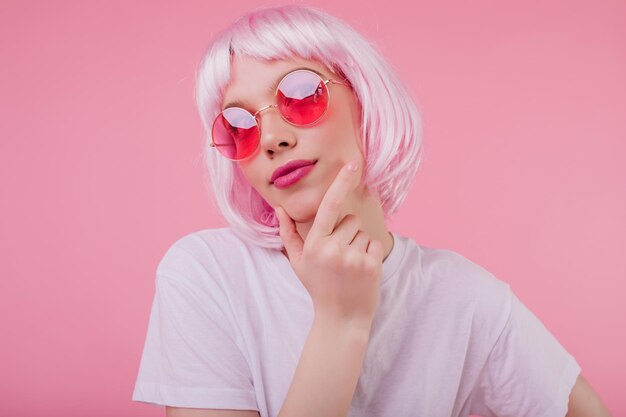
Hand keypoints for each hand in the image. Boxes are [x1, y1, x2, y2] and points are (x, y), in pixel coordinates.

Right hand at [275, 160, 383, 324]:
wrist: (341, 319)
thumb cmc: (318, 287)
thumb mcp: (298, 262)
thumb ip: (288, 234)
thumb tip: (279, 209)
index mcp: (314, 244)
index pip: (329, 206)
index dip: (340, 183)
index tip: (351, 164)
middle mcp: (333, 249)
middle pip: (351, 219)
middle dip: (348, 232)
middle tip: (340, 255)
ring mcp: (353, 258)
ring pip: (363, 232)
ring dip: (359, 243)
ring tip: (349, 265)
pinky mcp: (372, 266)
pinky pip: (376, 243)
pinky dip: (371, 253)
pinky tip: (361, 270)